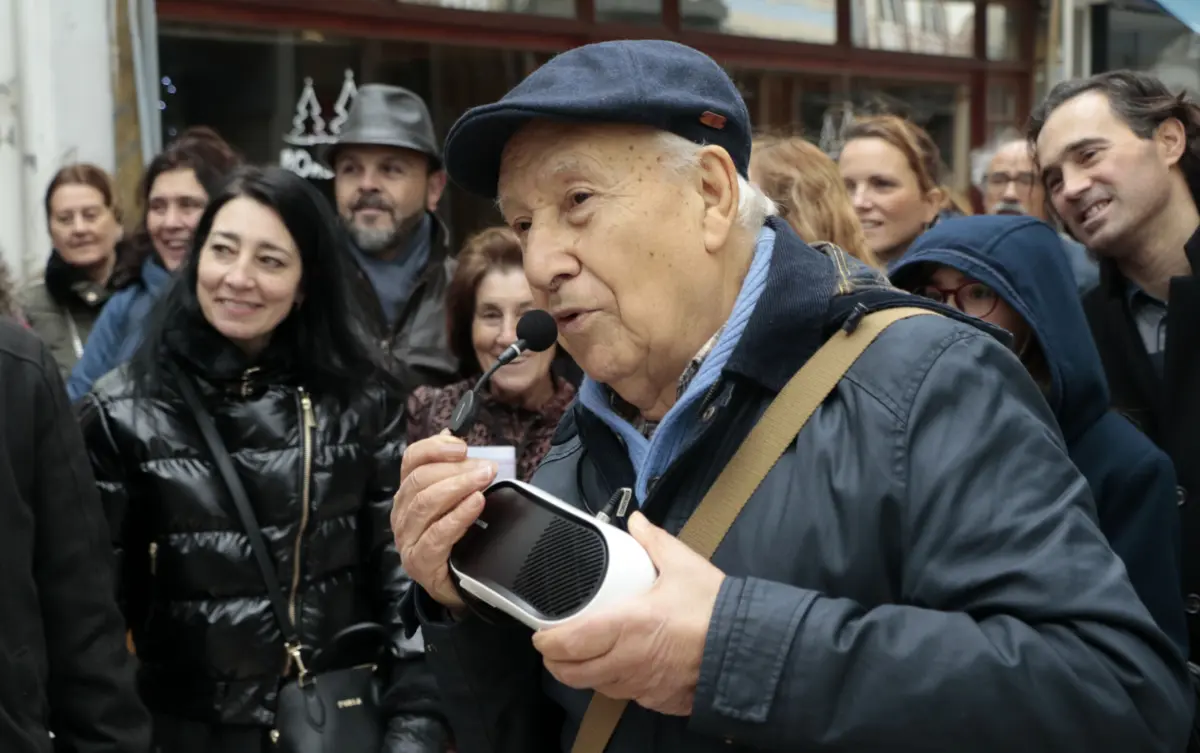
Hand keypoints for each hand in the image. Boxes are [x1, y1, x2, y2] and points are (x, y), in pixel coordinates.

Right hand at [392, 432, 496, 610]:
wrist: (457, 584)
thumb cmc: (458, 537)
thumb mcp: (456, 500)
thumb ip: (453, 471)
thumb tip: (454, 437)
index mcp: (408, 492)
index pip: (411, 460)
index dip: (435, 448)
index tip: (462, 446)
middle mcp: (401, 513)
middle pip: (420, 480)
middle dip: (456, 469)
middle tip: (487, 468)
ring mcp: (406, 539)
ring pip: (425, 504)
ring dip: (458, 487)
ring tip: (484, 481)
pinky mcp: (418, 561)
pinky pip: (436, 534)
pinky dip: (458, 516)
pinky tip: (476, 504)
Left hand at [532, 511, 725, 715]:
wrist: (748, 648)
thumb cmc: (715, 610)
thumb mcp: (682, 565)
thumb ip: (653, 541)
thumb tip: (637, 521)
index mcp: (626, 626)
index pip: (569, 642)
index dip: (547, 641)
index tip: (540, 634)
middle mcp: (627, 661)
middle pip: (573, 673)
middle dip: (556, 662)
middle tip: (553, 648)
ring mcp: (642, 685)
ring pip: (597, 687)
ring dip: (584, 674)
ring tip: (583, 657)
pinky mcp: (659, 700)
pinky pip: (627, 695)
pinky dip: (617, 683)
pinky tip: (622, 669)